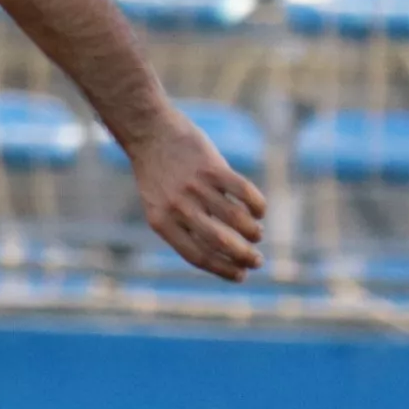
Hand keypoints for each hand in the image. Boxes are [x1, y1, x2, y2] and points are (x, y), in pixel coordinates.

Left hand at [131, 113, 266, 279]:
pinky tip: (259, 211)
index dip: (222, 268)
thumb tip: (224, 250)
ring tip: (257, 234)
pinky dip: (256, 204)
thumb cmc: (159, 175)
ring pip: (235, 217)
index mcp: (161, 222)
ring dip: (252, 231)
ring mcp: (195, 186)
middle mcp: (177, 207)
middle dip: (243, 255)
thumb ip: (185, 226)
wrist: (149, 133)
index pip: (196, 255)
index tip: (240, 275)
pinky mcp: (211, 166)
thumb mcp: (161, 205)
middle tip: (257, 261)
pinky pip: (243, 191)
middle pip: (219, 240)